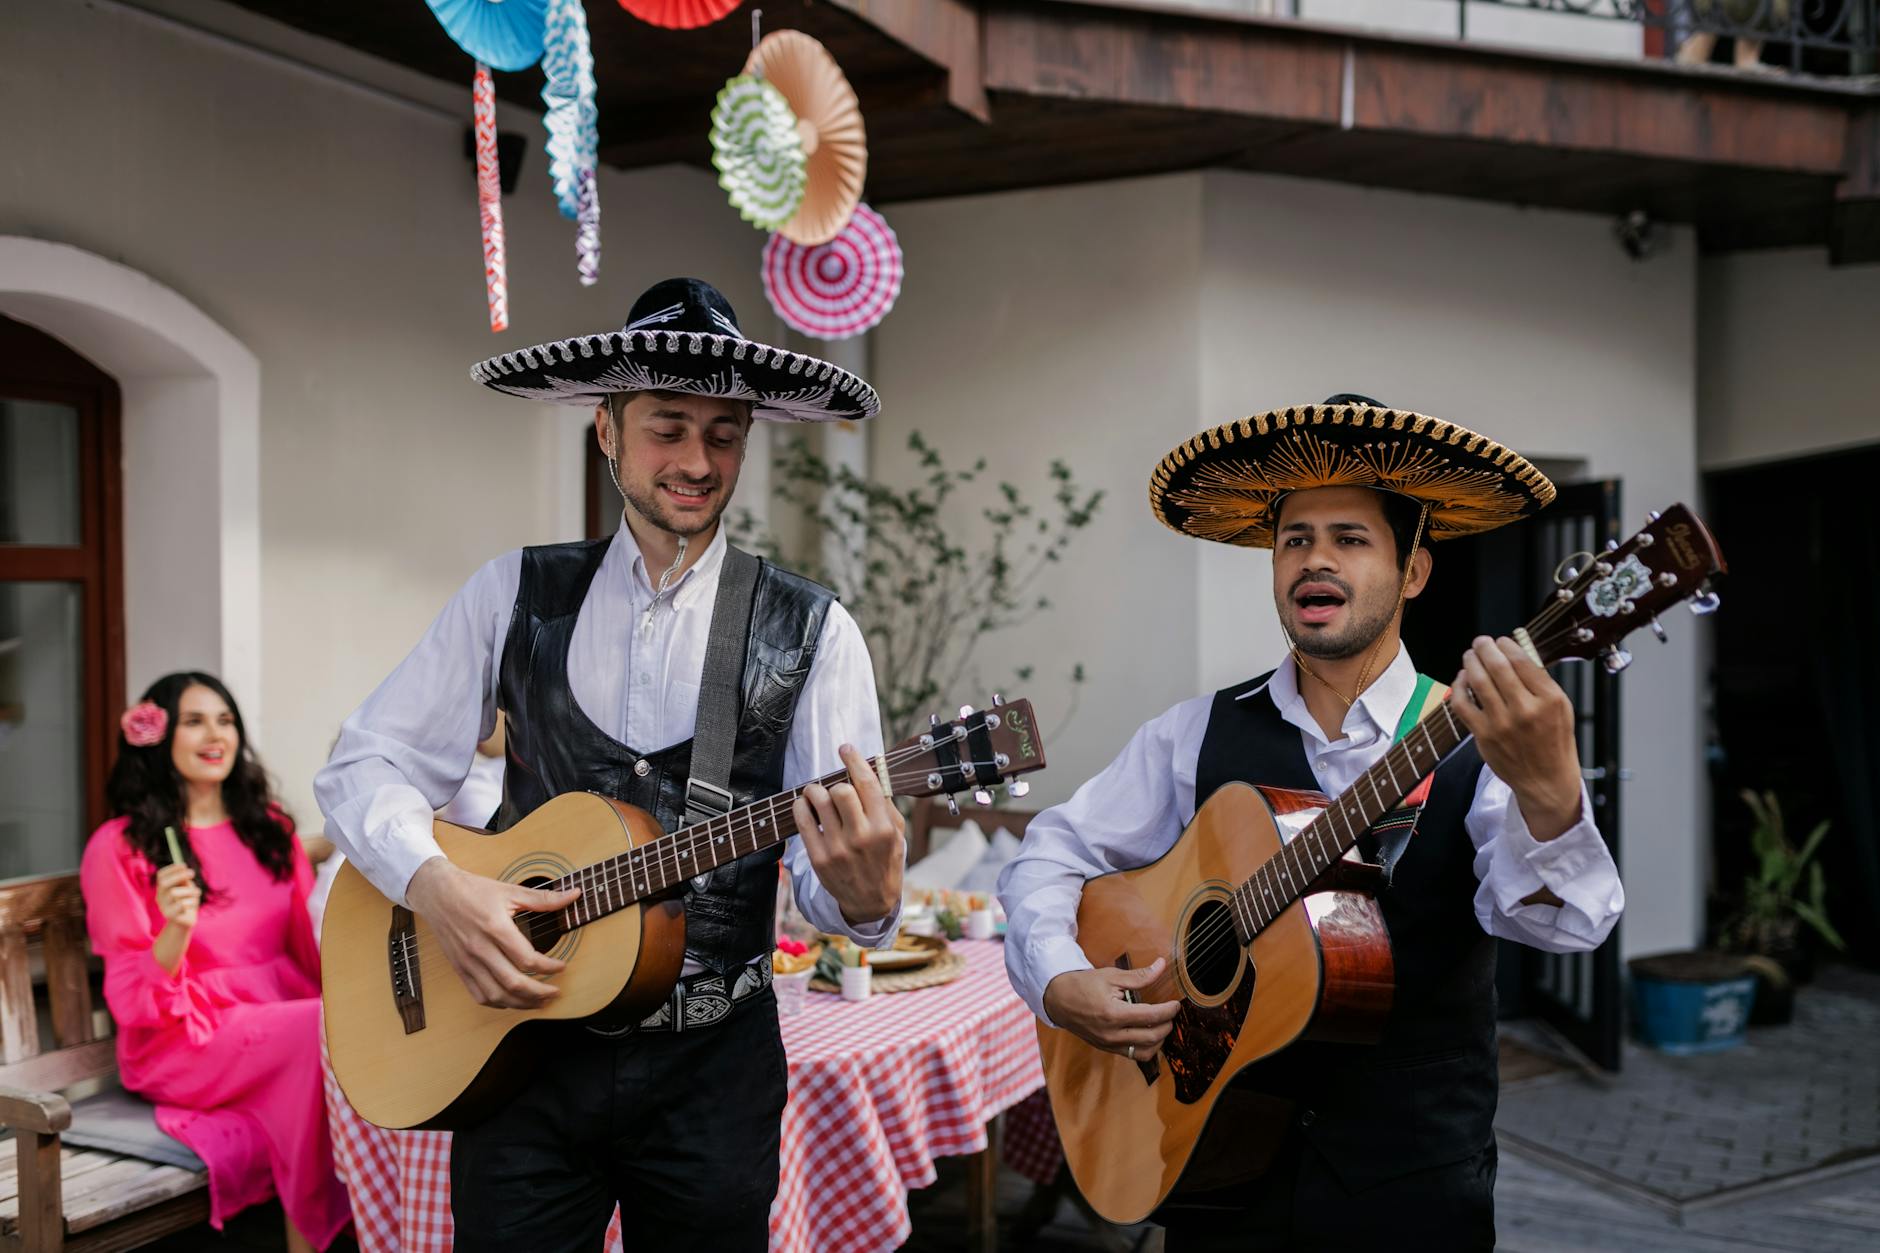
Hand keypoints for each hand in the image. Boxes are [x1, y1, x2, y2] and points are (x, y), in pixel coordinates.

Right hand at [154, 863, 200, 930]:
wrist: (185, 923)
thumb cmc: (187, 902)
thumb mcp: (186, 889)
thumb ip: (184, 881)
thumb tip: (185, 871)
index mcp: (162, 889)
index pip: (161, 876)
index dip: (171, 869)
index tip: (183, 865)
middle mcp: (160, 897)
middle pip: (164, 883)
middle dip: (178, 876)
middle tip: (192, 872)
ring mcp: (163, 907)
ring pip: (174, 893)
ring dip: (189, 890)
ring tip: (196, 893)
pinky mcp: (170, 916)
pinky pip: (181, 904)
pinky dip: (192, 901)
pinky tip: (193, 904)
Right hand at [405, 857, 580, 1008]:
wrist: (437, 893)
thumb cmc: (474, 890)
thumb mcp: (510, 890)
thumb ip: (543, 898)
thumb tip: (573, 895)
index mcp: (495, 927)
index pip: (527, 959)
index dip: (549, 967)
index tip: (561, 966)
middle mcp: (480, 948)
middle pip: (513, 983)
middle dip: (539, 993)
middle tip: (555, 992)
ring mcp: (467, 961)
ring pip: (496, 995)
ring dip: (521, 1003)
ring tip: (539, 1001)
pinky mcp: (459, 968)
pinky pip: (479, 995)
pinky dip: (499, 1003)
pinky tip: (513, 1000)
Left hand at [793, 744, 904, 925]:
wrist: (871, 902)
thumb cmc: (884, 862)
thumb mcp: (897, 834)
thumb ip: (886, 805)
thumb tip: (870, 773)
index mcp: (884, 827)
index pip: (867, 783)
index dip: (854, 760)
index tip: (846, 749)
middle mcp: (862, 837)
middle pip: (841, 790)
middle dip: (836, 783)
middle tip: (833, 786)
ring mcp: (839, 848)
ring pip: (819, 801)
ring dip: (814, 790)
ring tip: (815, 793)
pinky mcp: (820, 858)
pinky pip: (803, 821)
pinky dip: (801, 806)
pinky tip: (804, 806)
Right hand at [1042, 960, 1180, 1058]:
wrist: (1058, 1000)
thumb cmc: (1083, 985)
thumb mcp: (1111, 976)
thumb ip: (1139, 976)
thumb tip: (1161, 966)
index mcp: (1113, 1013)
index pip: (1151, 1016)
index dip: (1168, 1011)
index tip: (1176, 1004)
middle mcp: (1112, 1034)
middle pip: (1152, 1037)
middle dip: (1167, 1025)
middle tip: (1171, 1013)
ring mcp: (1108, 1044)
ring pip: (1145, 1052)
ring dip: (1159, 1040)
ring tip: (1161, 1024)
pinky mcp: (1107, 1049)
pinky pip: (1134, 1055)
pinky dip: (1146, 1047)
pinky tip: (1149, 1034)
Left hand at [1451, 636, 1583, 840]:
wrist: (1546, 780)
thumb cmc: (1553, 742)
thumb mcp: (1560, 708)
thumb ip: (1540, 681)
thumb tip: (1516, 652)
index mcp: (1550, 699)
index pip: (1522, 661)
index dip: (1507, 645)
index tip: (1502, 640)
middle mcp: (1526, 710)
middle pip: (1498, 666)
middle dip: (1485, 647)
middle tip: (1481, 642)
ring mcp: (1502, 723)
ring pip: (1477, 681)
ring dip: (1470, 662)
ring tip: (1470, 655)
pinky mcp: (1483, 735)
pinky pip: (1462, 703)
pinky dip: (1459, 686)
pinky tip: (1462, 679)